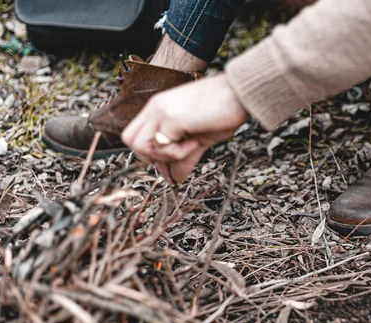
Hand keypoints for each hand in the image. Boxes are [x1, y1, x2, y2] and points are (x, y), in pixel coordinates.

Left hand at [121, 73, 248, 182]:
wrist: (240, 95)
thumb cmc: (224, 111)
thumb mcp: (200, 139)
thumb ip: (184, 157)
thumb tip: (175, 179)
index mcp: (160, 108)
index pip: (135, 135)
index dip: (149, 153)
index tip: (172, 163)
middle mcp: (156, 107)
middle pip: (130, 141)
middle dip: (152, 157)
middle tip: (178, 155)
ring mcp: (161, 110)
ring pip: (141, 145)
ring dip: (166, 155)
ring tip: (190, 146)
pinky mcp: (171, 117)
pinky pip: (163, 146)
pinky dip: (179, 152)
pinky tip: (196, 141)